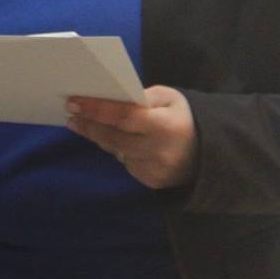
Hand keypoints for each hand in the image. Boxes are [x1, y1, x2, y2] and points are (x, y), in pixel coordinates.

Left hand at [64, 87, 198, 189]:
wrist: (208, 153)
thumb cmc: (182, 118)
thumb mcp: (170, 98)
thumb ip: (142, 97)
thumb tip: (110, 97)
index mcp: (165, 125)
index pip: (124, 116)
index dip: (97, 109)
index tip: (73, 102)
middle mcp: (158, 150)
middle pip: (114, 137)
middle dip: (89, 124)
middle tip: (70, 113)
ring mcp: (153, 169)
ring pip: (116, 151)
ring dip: (97, 136)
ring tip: (79, 123)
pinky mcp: (150, 181)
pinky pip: (125, 162)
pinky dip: (116, 150)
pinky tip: (109, 138)